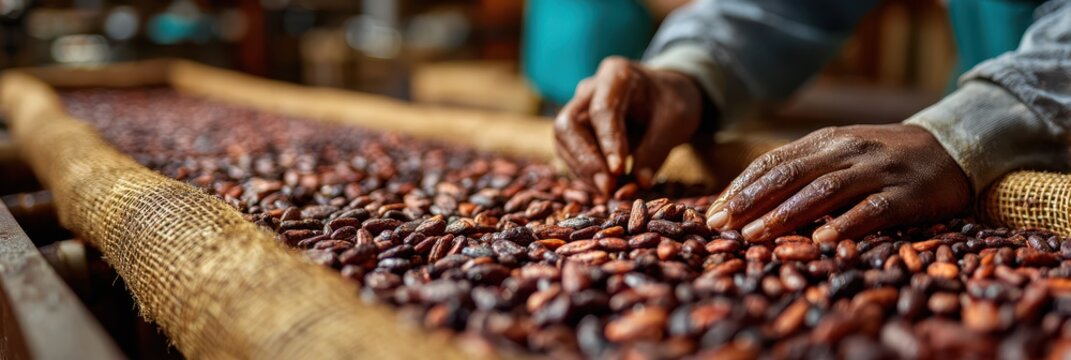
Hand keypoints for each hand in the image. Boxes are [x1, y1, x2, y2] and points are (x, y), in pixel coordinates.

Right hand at [555, 56, 702, 193]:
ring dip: (584, 172)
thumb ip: (656, 150)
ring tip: (612, 191)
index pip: (602, 110)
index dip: (608, 143)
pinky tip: (607, 187)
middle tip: (608, 188)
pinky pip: (570, 154)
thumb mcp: (676, 122)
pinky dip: (585, 174)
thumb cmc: (671, 103)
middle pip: (568, 124)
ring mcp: (579, 109)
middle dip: (585, 160)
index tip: (617, 172)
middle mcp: (590, 90)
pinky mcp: (577, 130)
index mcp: (616, 75)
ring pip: (563, 142)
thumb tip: (639, 183)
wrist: (664, 97)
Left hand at [705, 124, 970, 243]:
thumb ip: (803, 170)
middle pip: (791, 175)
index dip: (741, 187)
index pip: (773, 162)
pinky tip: (820, 240)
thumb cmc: (883, 158)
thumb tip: (748, 200)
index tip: (713, 214)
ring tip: (756, 235)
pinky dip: (844, 224)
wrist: (954, 147)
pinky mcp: (907, 193)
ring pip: (823, 190)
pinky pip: (872, 210)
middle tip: (723, 226)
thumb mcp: (840, 153)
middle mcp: (847, 151)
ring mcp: (877, 170)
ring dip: (786, 214)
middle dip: (752, 201)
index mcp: (826, 140)